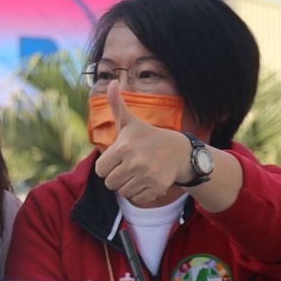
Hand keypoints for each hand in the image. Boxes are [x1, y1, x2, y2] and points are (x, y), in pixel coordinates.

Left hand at [95, 81, 191, 205]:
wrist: (179, 151)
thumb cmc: (148, 137)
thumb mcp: (131, 122)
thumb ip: (116, 104)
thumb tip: (111, 82)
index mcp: (124, 148)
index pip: (100, 170)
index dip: (107, 166)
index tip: (118, 159)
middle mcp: (135, 163)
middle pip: (110, 183)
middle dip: (117, 176)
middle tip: (129, 167)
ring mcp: (147, 176)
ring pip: (123, 192)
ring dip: (128, 185)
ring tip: (138, 173)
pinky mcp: (157, 188)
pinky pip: (137, 198)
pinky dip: (141, 192)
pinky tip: (148, 180)